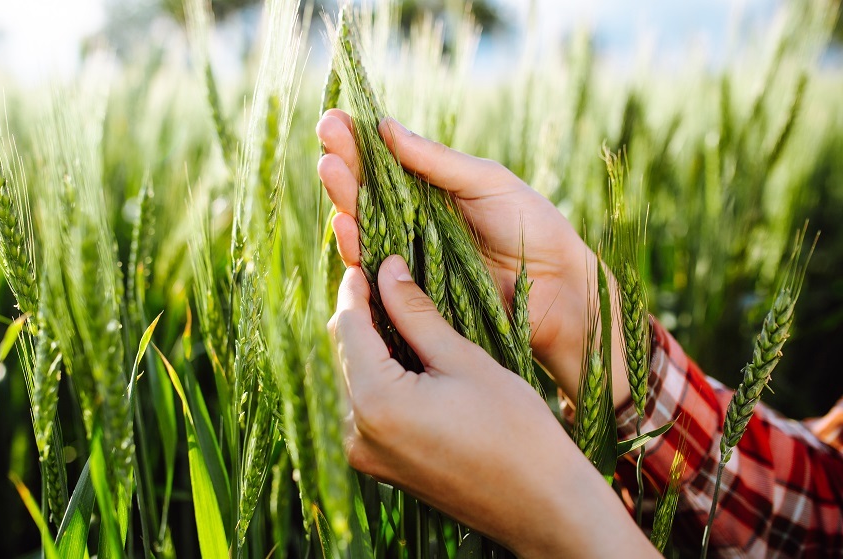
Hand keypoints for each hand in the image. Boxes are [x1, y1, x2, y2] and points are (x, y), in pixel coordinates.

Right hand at [317, 110, 629, 406]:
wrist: (559, 288)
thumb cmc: (532, 226)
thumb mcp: (488, 182)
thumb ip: (437, 161)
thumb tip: (386, 126)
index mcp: (430, 189)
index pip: (384, 162)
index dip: (356, 141)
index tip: (334, 120)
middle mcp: (412, 221)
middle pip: (366, 192)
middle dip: (343, 164)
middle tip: (326, 139)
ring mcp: (408, 258)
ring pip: (363, 229)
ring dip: (344, 201)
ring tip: (331, 172)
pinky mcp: (409, 294)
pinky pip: (375, 272)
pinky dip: (357, 249)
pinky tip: (344, 225)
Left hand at [331, 256, 657, 556]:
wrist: (544, 507)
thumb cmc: (517, 430)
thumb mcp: (465, 360)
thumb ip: (416, 313)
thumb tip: (387, 268)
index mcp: (376, 401)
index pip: (348, 326)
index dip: (356, 287)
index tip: (370, 259)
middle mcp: (357, 432)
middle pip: (345, 352)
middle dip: (362, 313)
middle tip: (388, 278)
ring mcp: (365, 454)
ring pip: (352, 378)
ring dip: (370, 344)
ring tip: (403, 314)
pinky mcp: (379, 466)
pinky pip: (365, 407)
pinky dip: (378, 376)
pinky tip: (408, 357)